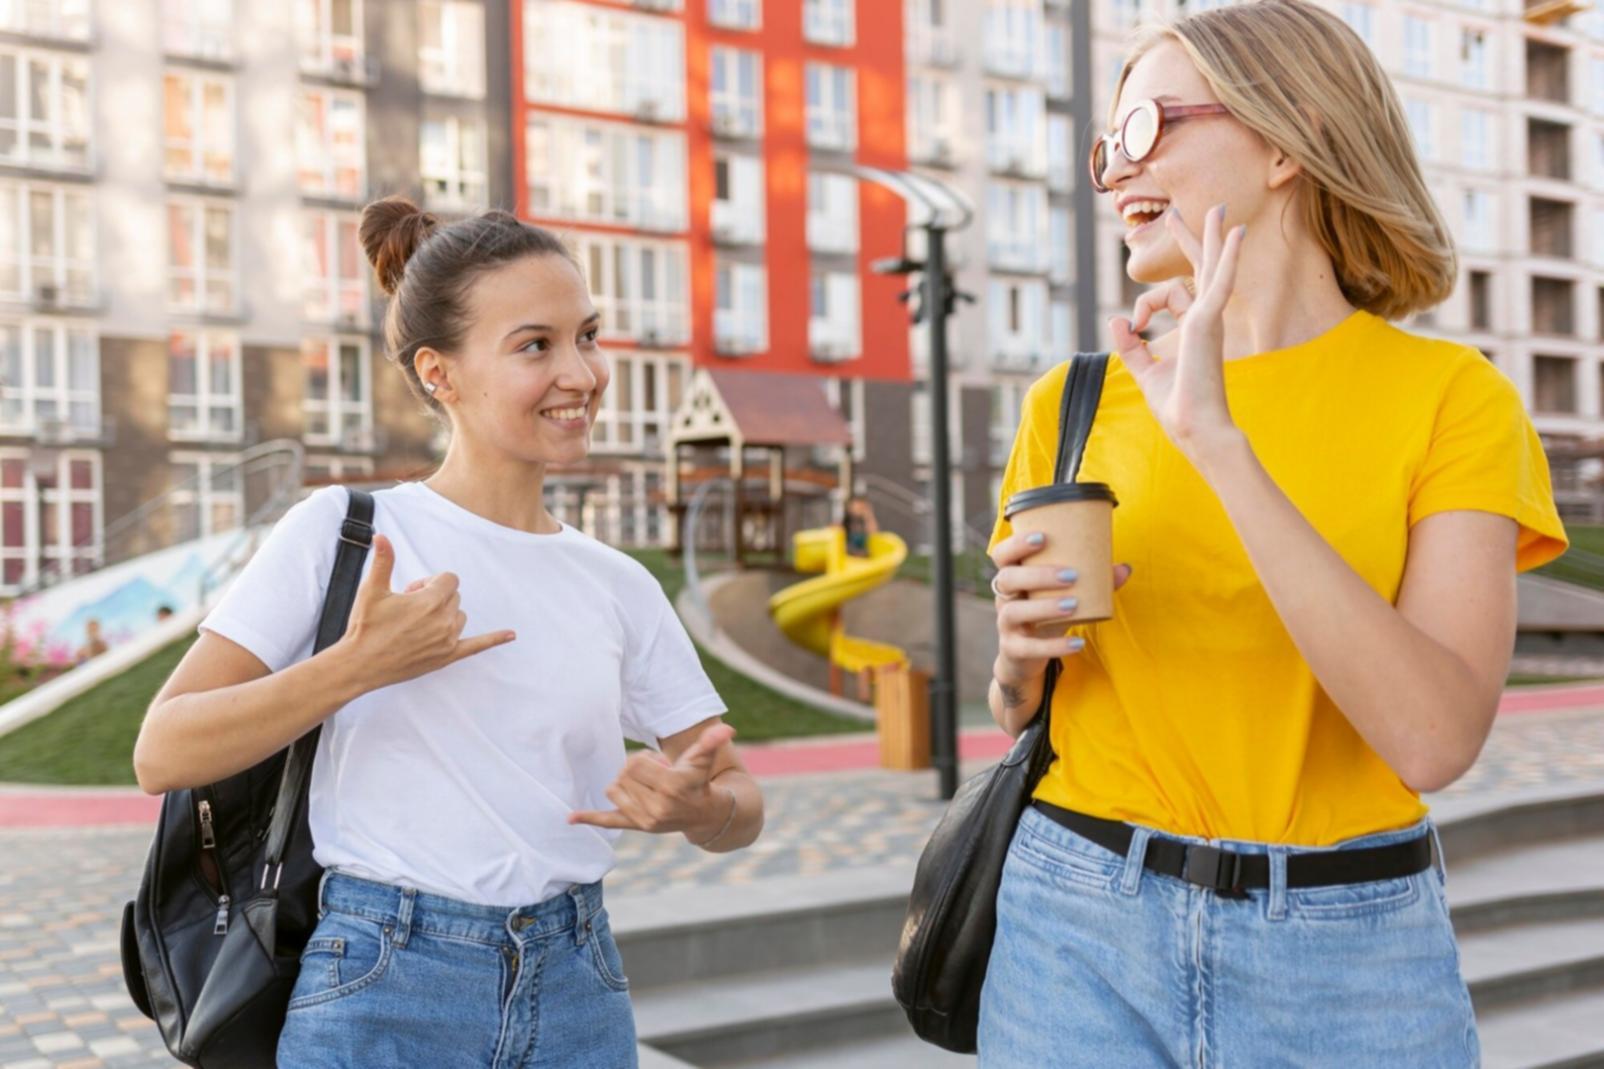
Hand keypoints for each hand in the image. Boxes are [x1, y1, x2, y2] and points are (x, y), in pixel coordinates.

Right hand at [335, 534, 515, 690]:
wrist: (360, 665)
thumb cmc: (365, 626)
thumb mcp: (372, 590)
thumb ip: (383, 561)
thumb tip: (381, 536)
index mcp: (430, 601)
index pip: (449, 579)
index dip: (429, 583)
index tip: (410, 592)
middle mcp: (444, 620)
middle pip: (454, 596)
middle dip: (435, 597)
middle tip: (408, 609)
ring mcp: (448, 640)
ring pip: (460, 616)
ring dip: (445, 615)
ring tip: (416, 624)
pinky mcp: (447, 656)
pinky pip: (477, 646)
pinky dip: (494, 639)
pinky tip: (511, 635)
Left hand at [569, 722, 736, 838]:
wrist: (705, 815)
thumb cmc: (699, 780)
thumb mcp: (703, 760)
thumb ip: (712, 742)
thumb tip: (728, 729)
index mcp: (670, 787)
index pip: (635, 763)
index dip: (644, 759)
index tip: (658, 764)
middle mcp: (657, 807)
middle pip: (623, 774)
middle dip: (636, 769)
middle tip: (654, 774)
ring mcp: (645, 819)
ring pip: (614, 790)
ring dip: (625, 782)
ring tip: (645, 785)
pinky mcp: (636, 827)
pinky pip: (609, 821)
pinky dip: (589, 818)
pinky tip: (570, 817)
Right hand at [989, 530, 1132, 687]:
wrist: (1025, 656)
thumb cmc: (1047, 614)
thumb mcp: (1064, 596)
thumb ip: (1092, 581)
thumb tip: (1125, 568)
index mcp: (1013, 577)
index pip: (1002, 555)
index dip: (1016, 544)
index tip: (1043, 537)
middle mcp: (1004, 597)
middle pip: (1008, 579)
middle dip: (1038, 575)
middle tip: (1071, 575)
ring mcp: (1005, 624)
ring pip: (1013, 611)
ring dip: (1044, 606)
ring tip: (1073, 605)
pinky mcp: (1013, 649)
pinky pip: (1028, 648)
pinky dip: (1054, 646)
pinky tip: (1077, 643)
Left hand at [1109, 203, 1245, 459]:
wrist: (1195, 429)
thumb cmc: (1178, 407)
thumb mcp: (1146, 372)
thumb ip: (1131, 346)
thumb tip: (1115, 319)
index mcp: (1195, 329)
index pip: (1171, 297)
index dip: (1144, 307)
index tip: (1134, 325)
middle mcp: (1208, 319)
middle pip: (1201, 270)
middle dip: (1191, 240)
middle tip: (1180, 213)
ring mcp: (1211, 319)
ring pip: (1213, 268)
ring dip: (1214, 237)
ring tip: (1220, 209)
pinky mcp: (1209, 322)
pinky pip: (1221, 281)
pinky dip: (1228, 257)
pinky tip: (1236, 234)